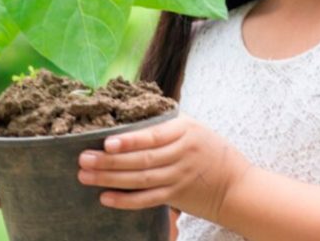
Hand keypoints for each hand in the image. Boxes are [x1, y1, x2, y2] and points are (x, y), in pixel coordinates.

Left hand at [77, 114, 249, 221]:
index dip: (129, 141)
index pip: (153, 136)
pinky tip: (105, 198)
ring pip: (140, 179)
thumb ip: (167, 126)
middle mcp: (182, 154)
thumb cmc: (211, 151)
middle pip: (142, 159)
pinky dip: (126, 200)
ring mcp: (179, 177)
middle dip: (110, 160)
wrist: (236, 186)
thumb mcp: (195, 129)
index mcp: (185, 131)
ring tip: (86, 175)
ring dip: (110, 178)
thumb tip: (128, 119)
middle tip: (83, 159)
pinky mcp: (176, 196)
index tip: (106, 142)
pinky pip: (147, 199)